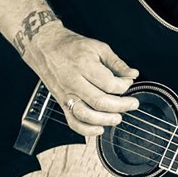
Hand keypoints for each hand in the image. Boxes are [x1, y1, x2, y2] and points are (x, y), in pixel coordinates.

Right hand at [23, 23, 139, 135]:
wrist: (45, 48)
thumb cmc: (71, 46)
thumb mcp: (98, 47)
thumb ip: (117, 63)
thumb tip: (133, 74)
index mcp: (84, 65)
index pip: (109, 83)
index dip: (124, 86)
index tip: (129, 83)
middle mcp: (73, 82)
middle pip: (99, 101)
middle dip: (121, 106)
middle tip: (133, 104)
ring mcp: (66, 94)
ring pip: (86, 115)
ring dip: (105, 120)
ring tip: (118, 117)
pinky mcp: (61, 103)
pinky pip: (73, 122)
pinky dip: (86, 130)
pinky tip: (100, 128)